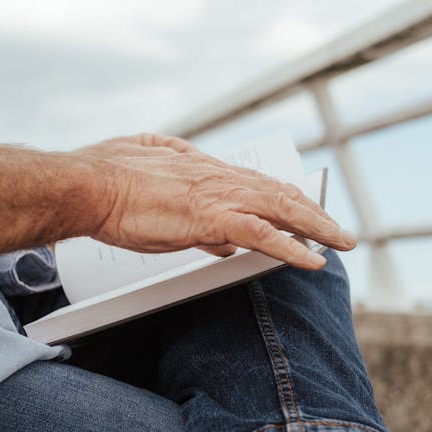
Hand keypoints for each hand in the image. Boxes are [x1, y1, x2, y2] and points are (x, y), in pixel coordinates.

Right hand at [77, 133, 357, 269]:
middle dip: (313, 212)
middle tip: (338, 231)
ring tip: (341, 243)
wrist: (89, 186)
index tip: (306, 209)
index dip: (287, 197)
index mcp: (204, 170)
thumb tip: (219, 240)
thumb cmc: (109, 182)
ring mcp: (217, 197)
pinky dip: (292, 248)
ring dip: (317, 227)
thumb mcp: (153, 187)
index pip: (258, 184)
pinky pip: (263, 235)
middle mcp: (218, 179)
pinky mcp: (211, 219)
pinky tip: (313, 261)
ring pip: (281, 209)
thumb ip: (188, 207)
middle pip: (279, 194)